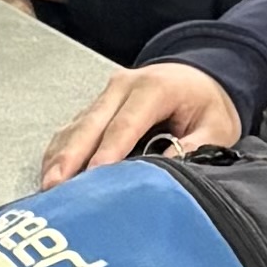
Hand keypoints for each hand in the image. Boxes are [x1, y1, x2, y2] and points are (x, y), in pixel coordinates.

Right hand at [42, 61, 242, 185]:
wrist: (198, 78)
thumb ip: (199, 146)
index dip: (109, 151)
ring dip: (60, 157)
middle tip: (55, 186)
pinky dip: (59, 153)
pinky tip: (51, 176)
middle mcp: (123, 87)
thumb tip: (170, 169)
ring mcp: (104, 96)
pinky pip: (71, 131)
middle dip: (71, 156)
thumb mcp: (218, 125)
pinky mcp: (94, 109)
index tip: (94, 175)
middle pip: (91, 124)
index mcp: (155, 87)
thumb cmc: (206, 105)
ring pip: (76, 128)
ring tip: (48, 188)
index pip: (126, 123)